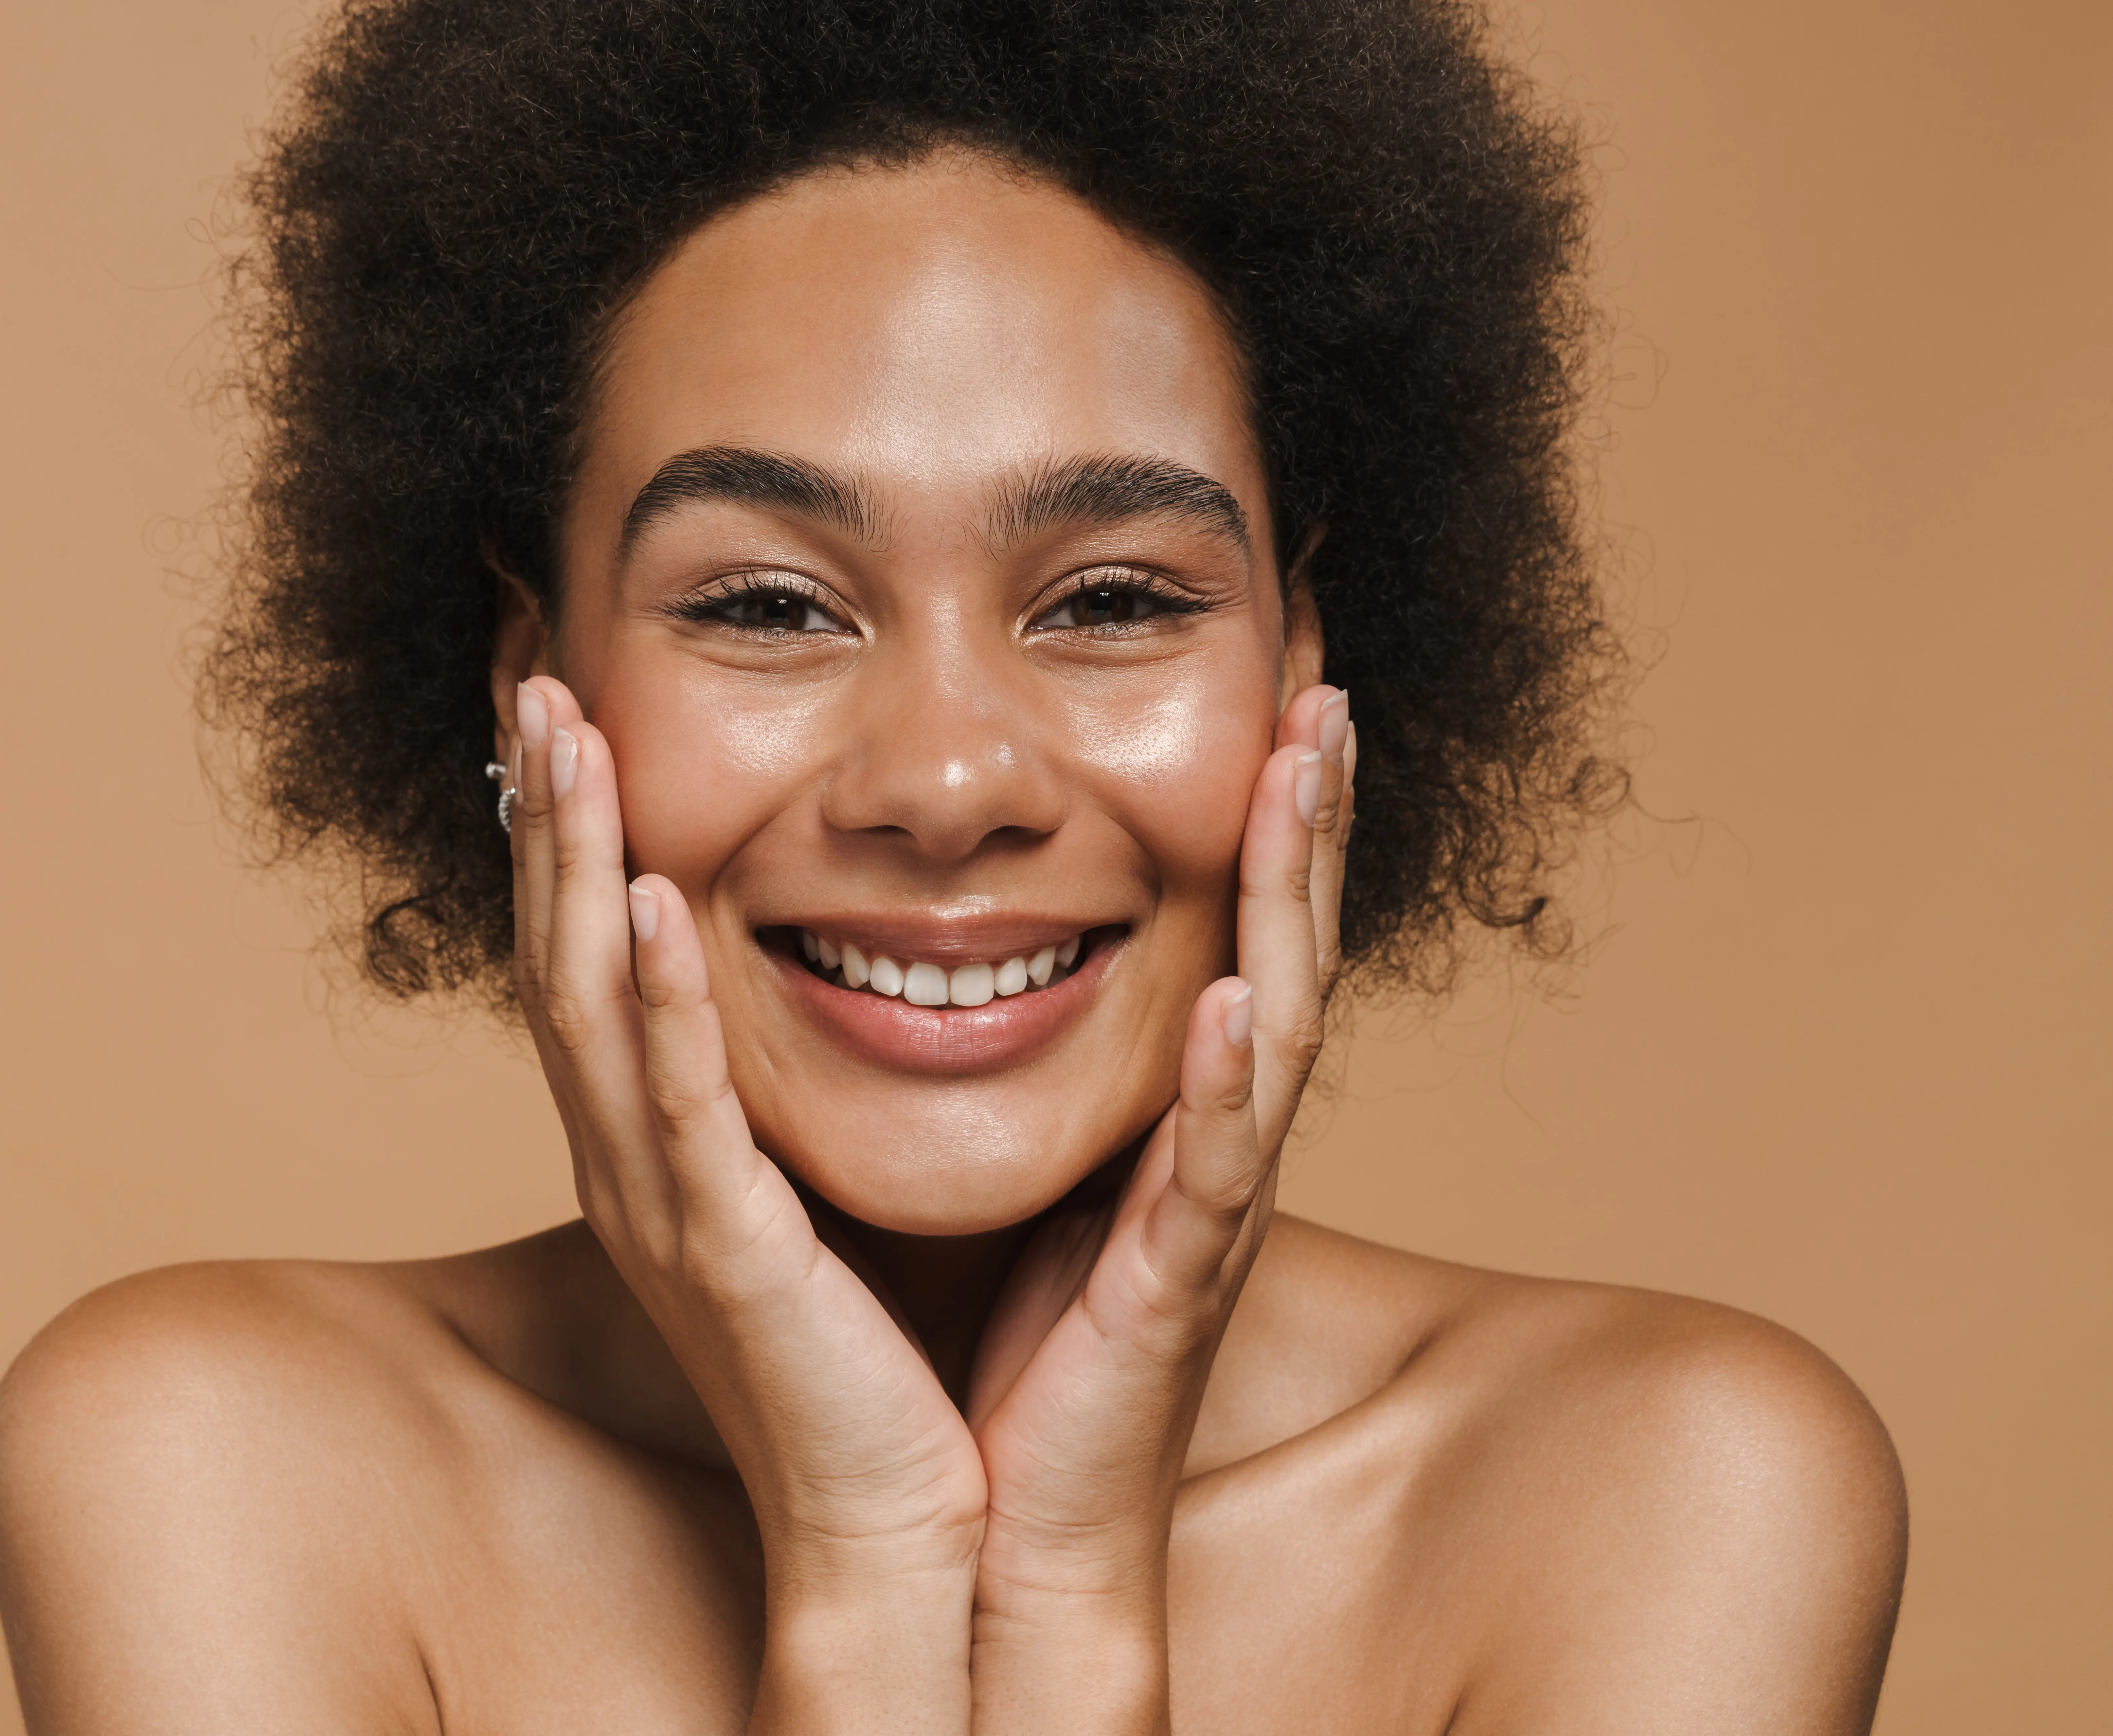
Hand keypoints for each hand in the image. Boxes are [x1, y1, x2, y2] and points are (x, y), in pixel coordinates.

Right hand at [505, 676, 981, 1733]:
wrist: (894, 1525)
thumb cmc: (871, 1357)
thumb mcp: (810, 1192)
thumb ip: (788, 1098)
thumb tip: (818, 1004)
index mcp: (656, 1147)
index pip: (593, 956)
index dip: (571, 834)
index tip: (569, 711)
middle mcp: (632, 1163)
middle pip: (562, 951)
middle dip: (547, 812)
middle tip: (534, 676)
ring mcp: (662, 1206)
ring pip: (593, 1002)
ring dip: (580, 864)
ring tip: (568, 735)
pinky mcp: (723, 1251)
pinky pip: (679, 1104)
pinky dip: (664, 999)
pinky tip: (656, 902)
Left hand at [960, 685, 1354, 1733]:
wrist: (990, 1527)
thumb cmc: (997, 1350)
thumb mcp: (1007, 1168)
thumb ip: (1002, 1074)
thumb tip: (941, 966)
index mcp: (1163, 1109)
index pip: (1224, 931)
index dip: (1258, 819)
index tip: (1271, 689)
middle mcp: (1206, 1140)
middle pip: (1279, 944)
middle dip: (1306, 814)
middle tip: (1324, 683)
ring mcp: (1202, 1207)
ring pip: (1279, 1019)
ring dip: (1298, 892)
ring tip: (1315, 770)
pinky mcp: (1174, 1284)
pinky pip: (1212, 1166)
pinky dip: (1230, 1081)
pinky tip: (1244, 994)